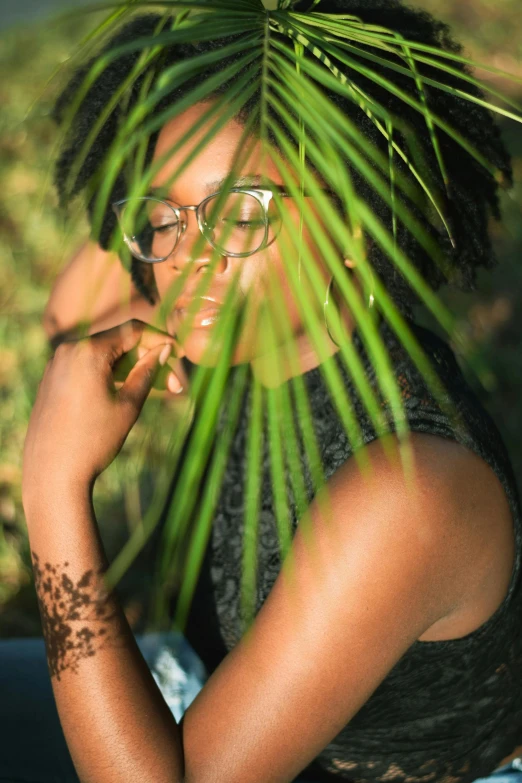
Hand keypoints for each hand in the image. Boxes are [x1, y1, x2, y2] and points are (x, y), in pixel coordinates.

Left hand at [22, 320, 187, 504]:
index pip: (132, 330)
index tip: (180, 353)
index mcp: (87, 351)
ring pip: (104, 355)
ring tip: (158, 389)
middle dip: (148, 357)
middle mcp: (68, 350)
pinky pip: (87, 366)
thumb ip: (147, 371)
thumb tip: (164, 349)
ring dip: (131, 367)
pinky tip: (130, 391)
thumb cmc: (94, 441)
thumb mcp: (129, 405)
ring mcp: (57, 364)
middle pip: (118, 341)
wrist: (51, 474)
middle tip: (175, 383)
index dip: (160, 339)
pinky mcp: (52, 379)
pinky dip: (111, 374)